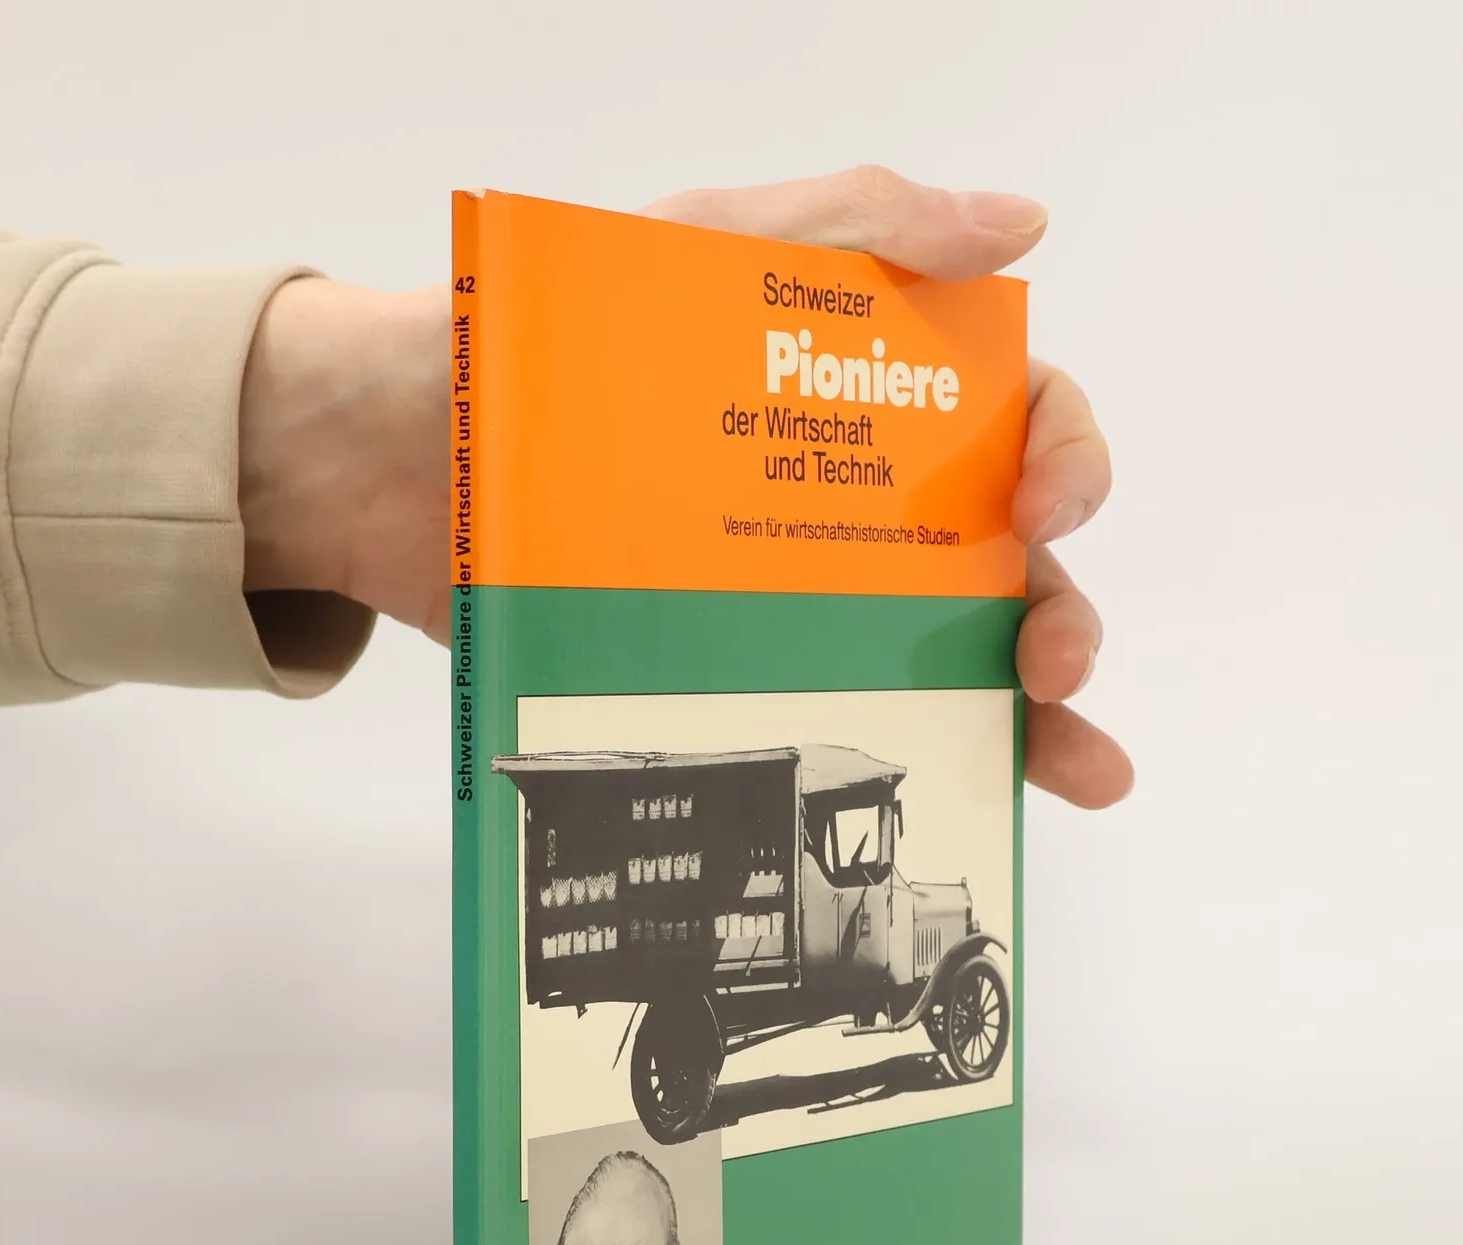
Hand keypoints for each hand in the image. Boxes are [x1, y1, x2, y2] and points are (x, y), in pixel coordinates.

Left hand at [239, 166, 1129, 807]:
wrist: (386, 463)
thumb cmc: (542, 348)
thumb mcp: (699, 251)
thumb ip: (853, 228)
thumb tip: (1018, 222)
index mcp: (864, 400)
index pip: (1014, 418)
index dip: (1062, 457)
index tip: (1043, 507)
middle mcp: (850, 507)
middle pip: (1003, 564)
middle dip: (1060, 615)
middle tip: (1052, 664)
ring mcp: (797, 602)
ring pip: (945, 660)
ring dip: (1031, 717)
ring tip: (1076, 765)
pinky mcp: (732, 675)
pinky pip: (839, 722)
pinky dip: (916, 762)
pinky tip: (983, 803)